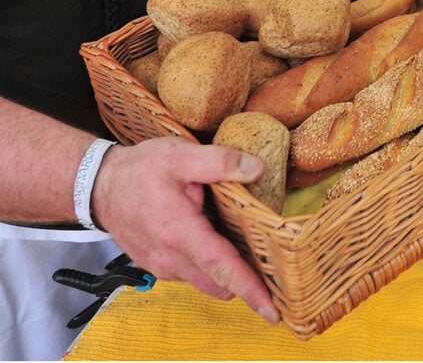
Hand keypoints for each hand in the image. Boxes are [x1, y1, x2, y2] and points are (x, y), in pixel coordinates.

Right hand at [91, 137, 280, 324]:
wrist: (100, 186)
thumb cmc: (140, 170)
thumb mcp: (179, 155)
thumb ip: (219, 162)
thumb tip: (257, 169)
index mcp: (179, 232)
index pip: (222, 268)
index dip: (250, 289)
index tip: (272, 310)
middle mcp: (170, 258)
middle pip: (220, 283)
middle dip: (250, 286)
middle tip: (279, 276)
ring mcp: (163, 266)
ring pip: (208, 283)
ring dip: (230, 277)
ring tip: (256, 258)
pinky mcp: (160, 266)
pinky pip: (194, 276)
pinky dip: (212, 270)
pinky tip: (223, 246)